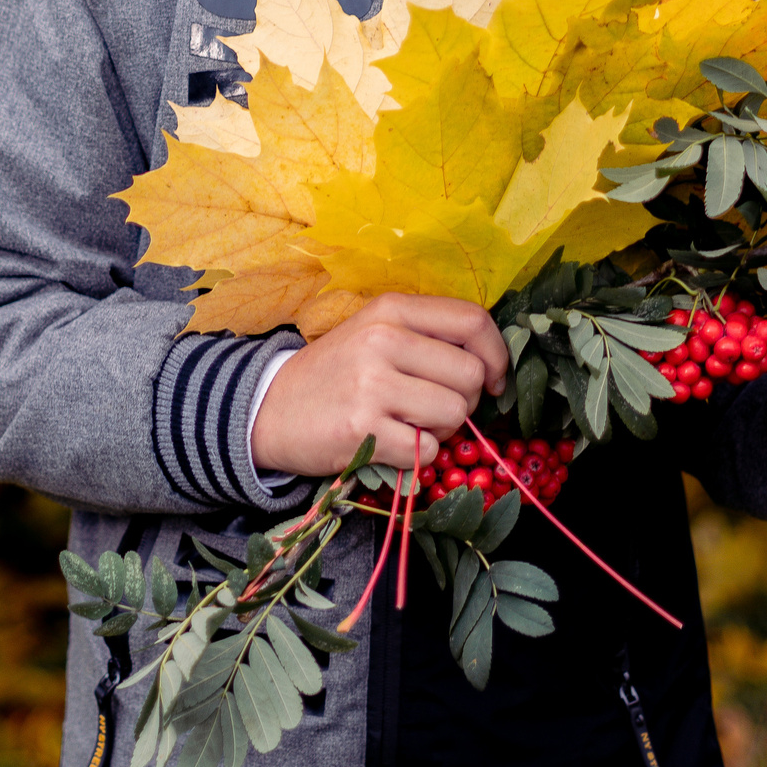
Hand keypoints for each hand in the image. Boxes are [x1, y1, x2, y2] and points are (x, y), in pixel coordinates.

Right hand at [249, 293, 509, 477]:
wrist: (269, 409)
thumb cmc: (335, 373)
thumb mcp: (375, 334)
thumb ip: (427, 338)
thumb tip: (490, 366)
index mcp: (391, 309)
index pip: (473, 321)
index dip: (497, 355)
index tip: (493, 381)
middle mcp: (384, 339)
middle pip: (470, 376)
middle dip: (465, 402)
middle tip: (434, 410)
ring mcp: (372, 383)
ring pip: (454, 414)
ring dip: (440, 431)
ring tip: (408, 426)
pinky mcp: (364, 427)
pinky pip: (427, 450)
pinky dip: (418, 457)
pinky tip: (391, 445)